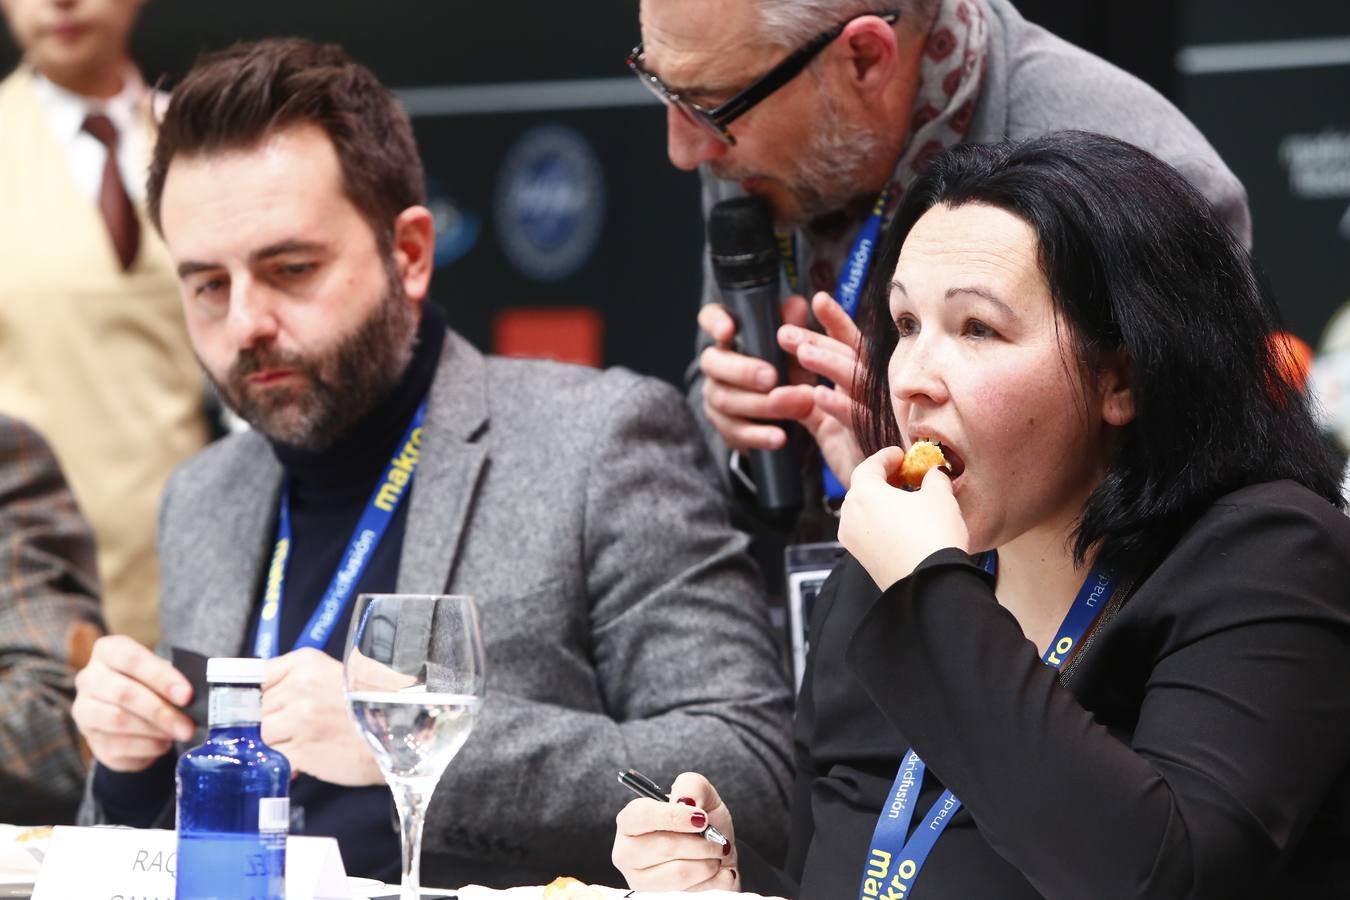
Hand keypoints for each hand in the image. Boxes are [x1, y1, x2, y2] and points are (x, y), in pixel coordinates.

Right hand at [72, 635, 194, 771]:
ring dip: (155, 730)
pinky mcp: (92, 740)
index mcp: (109, 651)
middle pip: (124, 693)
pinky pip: (119, 745)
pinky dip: (148, 746)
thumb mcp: (162, 673)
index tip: (187, 695)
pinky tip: (164, 743)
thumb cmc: (151, 684)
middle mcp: (89, 678)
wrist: (132, 714)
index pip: (132, 659)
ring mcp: (85, 710)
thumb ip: (173, 680)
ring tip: (180, 733)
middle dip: (161, 711)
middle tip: (188, 725)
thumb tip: (193, 698)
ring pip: (118, 720)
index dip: (161, 677)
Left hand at [261, 648, 381, 785]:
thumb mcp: (331, 676)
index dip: (253, 697)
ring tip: (301, 745)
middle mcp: (300, 685)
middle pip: (255, 709)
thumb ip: (295, 680)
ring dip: (274, 745)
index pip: (255, 677)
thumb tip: (253, 699)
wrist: (402, 735)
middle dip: (268, 723)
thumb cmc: (368, 707)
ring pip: (260, 734)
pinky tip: (302, 760)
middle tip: (293, 731)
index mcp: (305, 662)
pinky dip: (281, 763)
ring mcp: (300, 717)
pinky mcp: (301, 748)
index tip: (253, 709)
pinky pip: (273, 757)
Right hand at [613, 772, 738, 892]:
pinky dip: (712, 879)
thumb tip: (686, 802)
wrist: (717, 853)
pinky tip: (711, 870)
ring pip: (678, 873)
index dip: (673, 816)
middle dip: (700, 842)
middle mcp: (626, 852)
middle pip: (663, 846)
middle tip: (716, 839)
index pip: (641, 816)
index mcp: (631, 821)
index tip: (701, 818)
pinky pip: (691, 891)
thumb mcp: (702, 794)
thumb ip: (691, 786)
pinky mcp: (654, 898)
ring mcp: (638, 879)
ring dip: (707, 861)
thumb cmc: (703, 822)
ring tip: (714, 853)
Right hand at [698, 296, 812, 451]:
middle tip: (771, 377)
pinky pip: (734, 431)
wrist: (786, 414)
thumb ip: (794, 328)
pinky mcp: (724, 426)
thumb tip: (797, 304)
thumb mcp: (795, 348)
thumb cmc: (788, 369)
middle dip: (743, 370)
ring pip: (725, 399)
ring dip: (759, 404)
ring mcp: (716, 396)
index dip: (715, 322)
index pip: (710, 318)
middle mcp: (716, 364)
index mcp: (730, 336)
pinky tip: (779, 437)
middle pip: (712, 362)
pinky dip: (759, 435)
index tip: (728, 330)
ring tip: (791, 406)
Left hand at [772, 291, 867, 485]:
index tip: (816, 299)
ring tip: (802, 351)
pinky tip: (815, 394)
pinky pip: (857, 419)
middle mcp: (877, 394)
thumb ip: (806, 404)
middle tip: (786, 332)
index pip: (851, 346)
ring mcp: (880, 414)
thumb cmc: (860, 457)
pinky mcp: (879, 439)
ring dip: (829, 364)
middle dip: (818, 341)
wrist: (886, 497)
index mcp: (865, 386)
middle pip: (850, 358)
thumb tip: (779, 387)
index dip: (835, 322)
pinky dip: (837, 406)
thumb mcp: (827, 426)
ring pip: (856, 382)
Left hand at [839, 447, 968, 589]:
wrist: (931, 584)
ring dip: (881, 502)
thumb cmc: (932, 535)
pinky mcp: (862, 560)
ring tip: (906, 500)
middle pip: (862, 489)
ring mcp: (853, 541)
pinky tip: (903, 524)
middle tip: (903, 474)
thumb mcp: (939, 496)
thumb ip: (934, 478)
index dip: (886, 457)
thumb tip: (935, 473)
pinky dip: (881, 522)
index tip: (900, 454)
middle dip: (882, 479)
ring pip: (863, 512)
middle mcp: (850, 517)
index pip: (868, 466)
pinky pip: (867, 532)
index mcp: (863, 494)